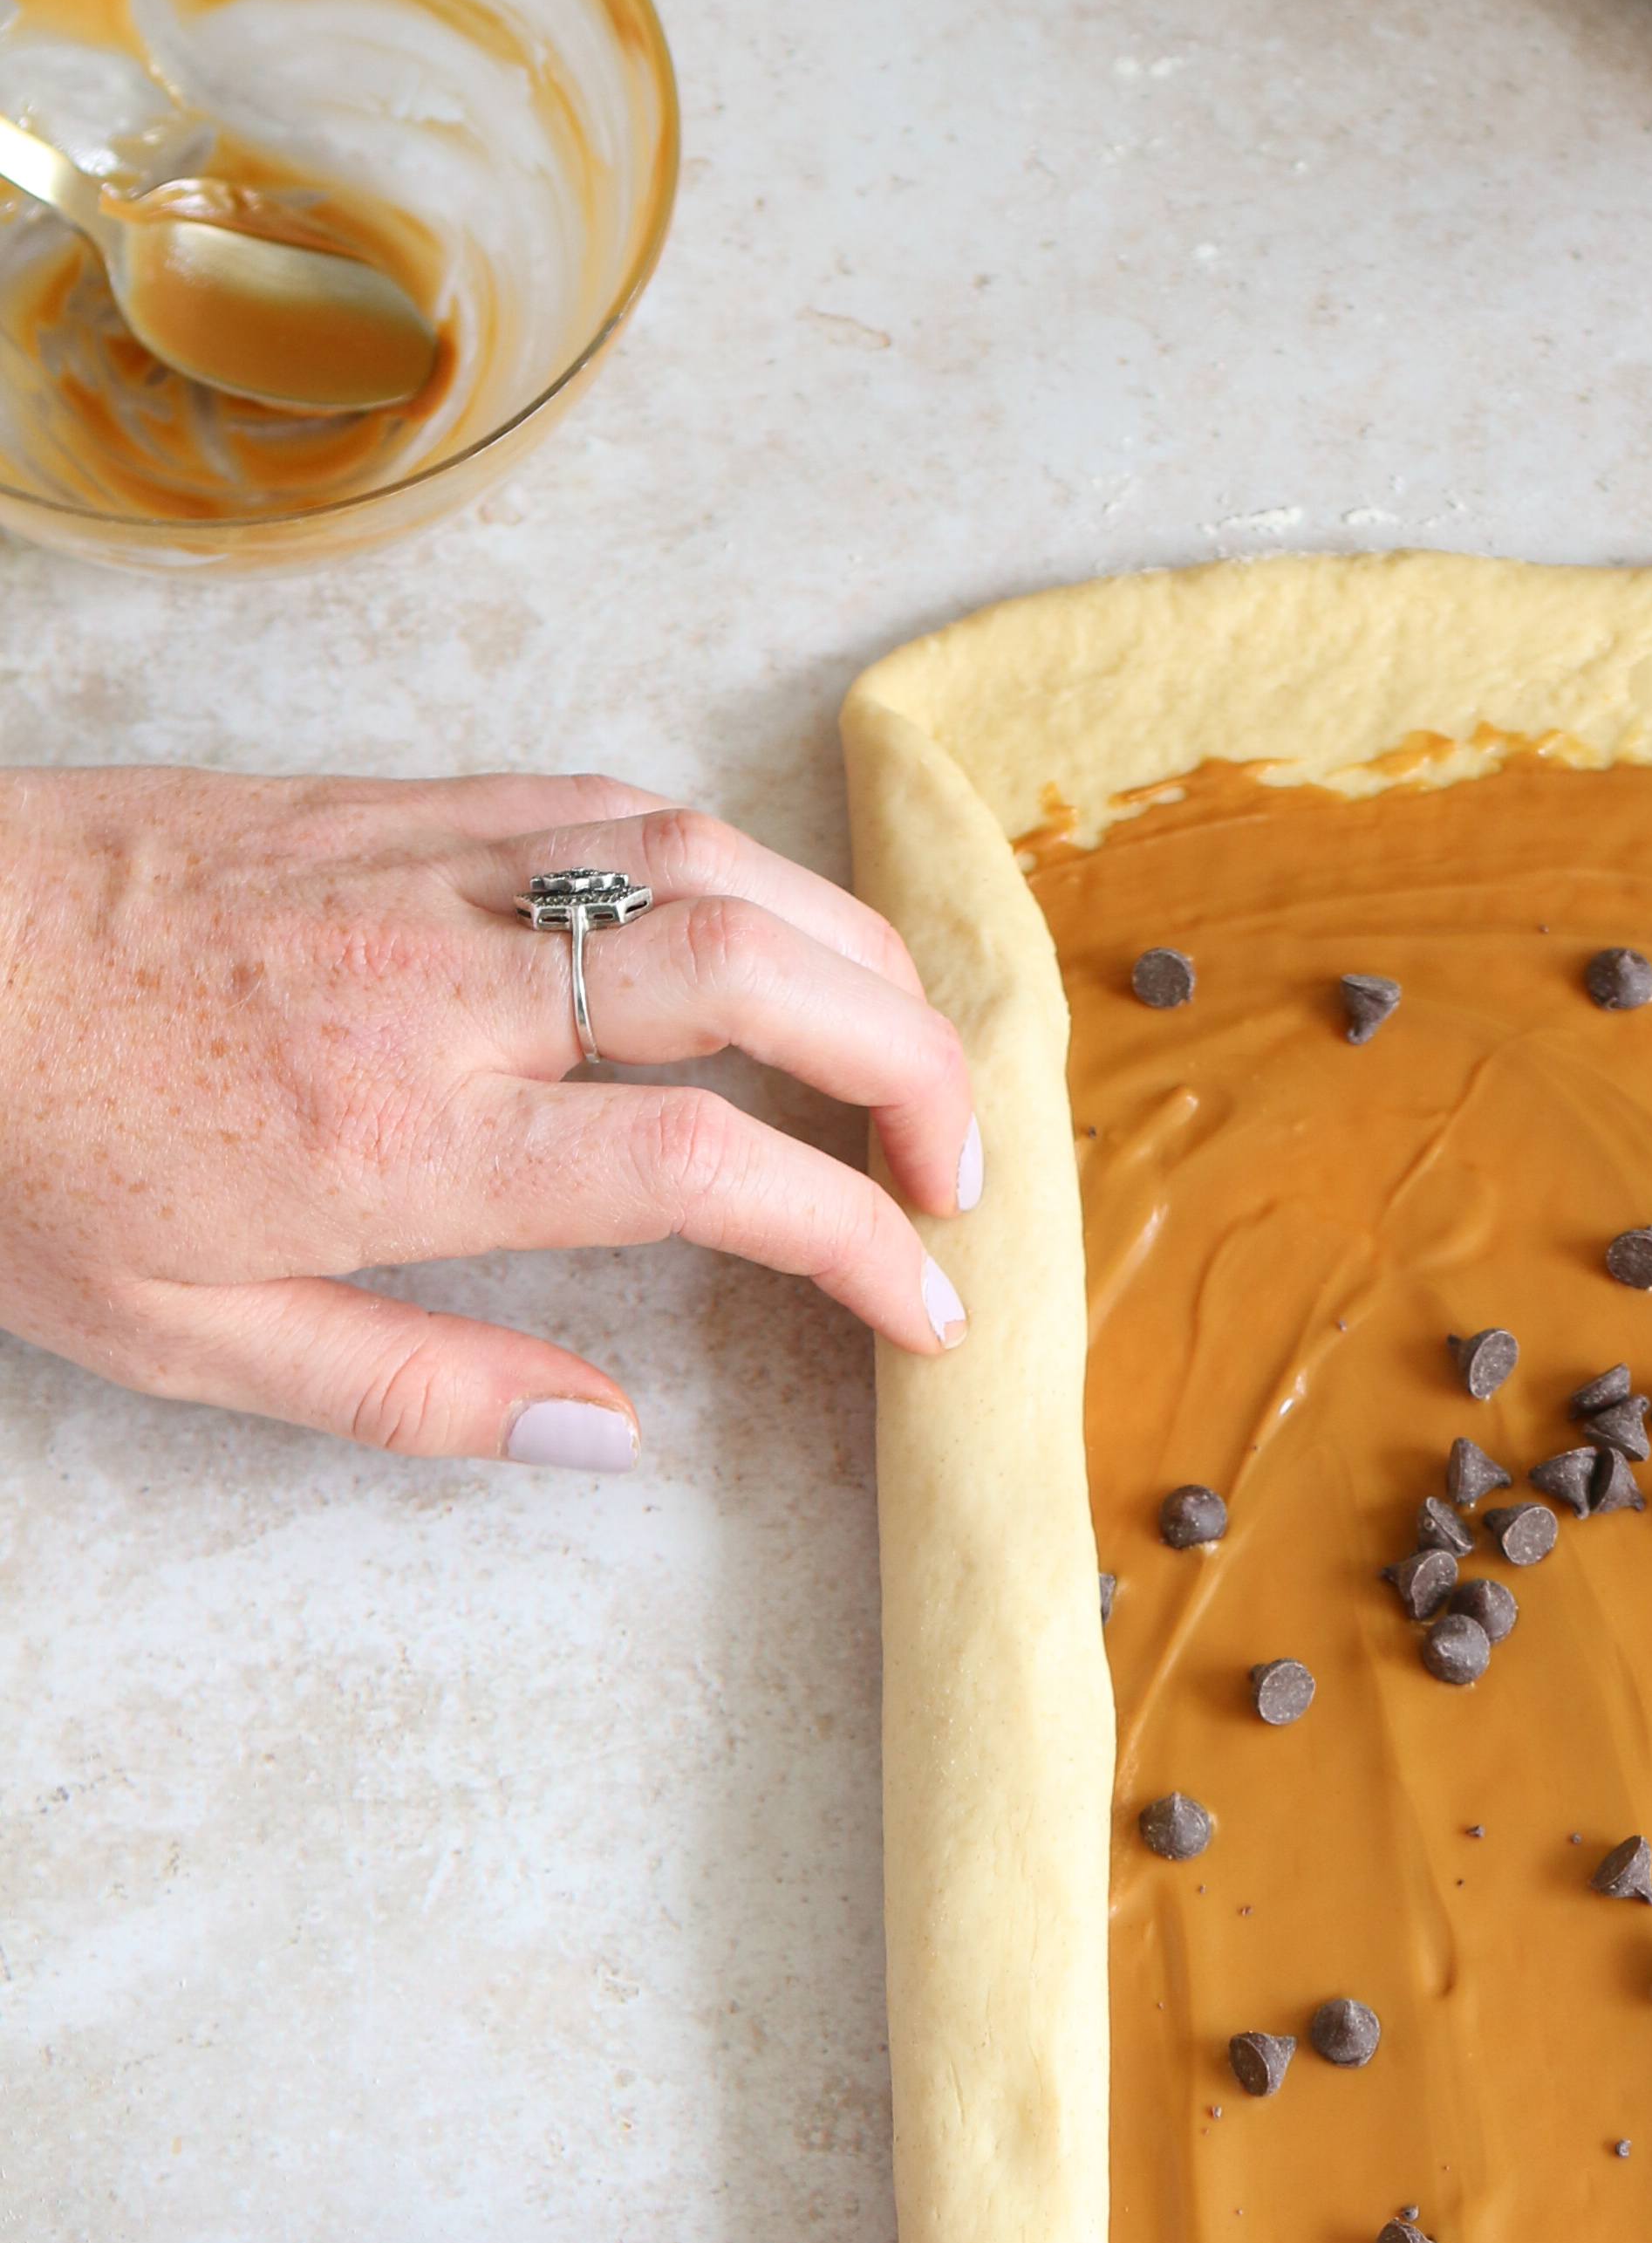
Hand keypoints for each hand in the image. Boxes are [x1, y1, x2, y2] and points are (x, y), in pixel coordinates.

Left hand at [0, 764, 979, 1465]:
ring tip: (910, 1042)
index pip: (704, 1173)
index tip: (926, 1307)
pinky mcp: (391, 801)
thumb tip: (607, 1442)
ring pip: (705, 861)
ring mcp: (422, 868)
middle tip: (966, 1163)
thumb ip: (413, 1391)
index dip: (855, 1239)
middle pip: (754, 977)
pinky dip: (730, 863)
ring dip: (849, 946)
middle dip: (909, 1062)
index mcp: (399, 1141)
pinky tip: (766, 929)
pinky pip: (609, 804)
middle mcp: (438, 985)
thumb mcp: (180, 1334)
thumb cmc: (9, 1145)